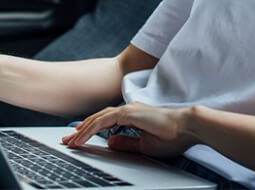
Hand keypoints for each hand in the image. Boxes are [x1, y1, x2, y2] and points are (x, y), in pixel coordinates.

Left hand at [61, 101, 199, 157]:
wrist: (187, 128)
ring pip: (98, 118)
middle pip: (98, 118)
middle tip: (67, 140)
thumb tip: (110, 143)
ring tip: (70, 140)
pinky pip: (104, 121)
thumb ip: (127, 142)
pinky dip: (91, 128)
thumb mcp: (144, 145)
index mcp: (132, 115)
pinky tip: (82, 136)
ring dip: (82, 129)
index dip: (90, 130)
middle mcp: (128, 109)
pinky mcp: (129, 112)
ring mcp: (128, 109)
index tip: (78, 139)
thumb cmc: (172, 136)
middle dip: (81, 130)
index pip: (106, 122)